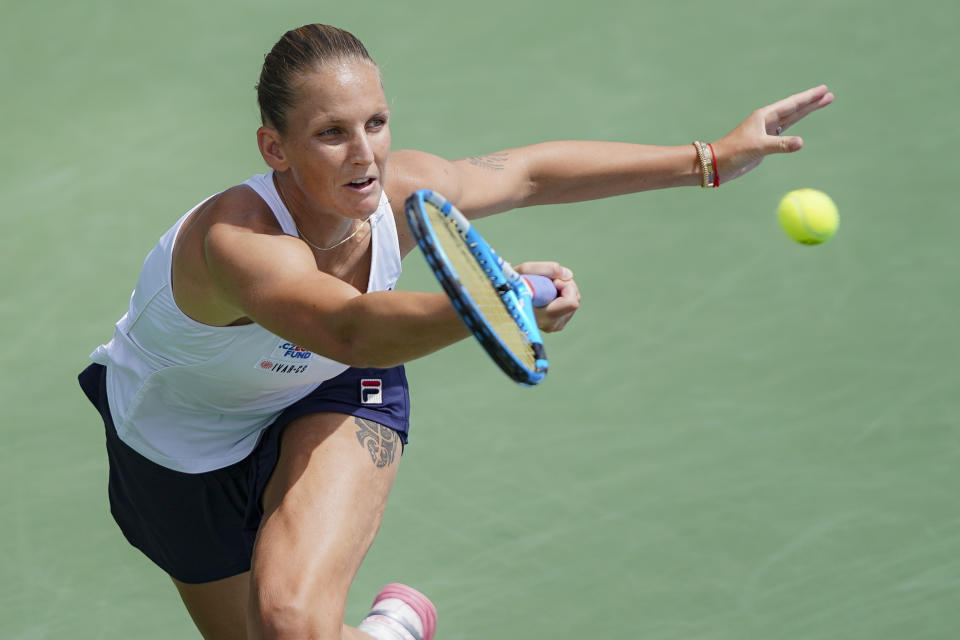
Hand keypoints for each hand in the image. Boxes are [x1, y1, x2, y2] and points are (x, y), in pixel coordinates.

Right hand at [515, 261, 579, 332]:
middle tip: (547, 281)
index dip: (564, 285)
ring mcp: (555, 326)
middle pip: (575, 298)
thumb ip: (548, 269)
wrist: (502, 301)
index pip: (572, 302)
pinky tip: (547, 295)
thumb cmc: (511, 286)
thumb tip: (569, 275)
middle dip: (564, 284)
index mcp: (544, 317)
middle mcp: (551, 325)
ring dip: (563, 289)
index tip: (551, 281)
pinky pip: (569, 306)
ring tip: (544, 288)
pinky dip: (562, 295)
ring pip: (574, 301)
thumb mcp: (525, 271)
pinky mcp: (557, 324)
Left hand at [712, 85, 834, 183]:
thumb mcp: (758, 147)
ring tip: (822, 103)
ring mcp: (766, 132)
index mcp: (764, 116)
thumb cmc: (734, 152)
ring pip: (792, 119)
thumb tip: (801, 143)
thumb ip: (780, 145)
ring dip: (806, 112)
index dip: (808, 97)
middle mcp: (766, 121)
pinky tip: (800, 123)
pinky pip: (785, 132)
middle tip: (829, 94)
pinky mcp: (765, 143)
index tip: (823, 89)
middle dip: (812, 102)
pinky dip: (796, 127)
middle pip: (795, 108)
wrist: (718, 164)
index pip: (792, 104)